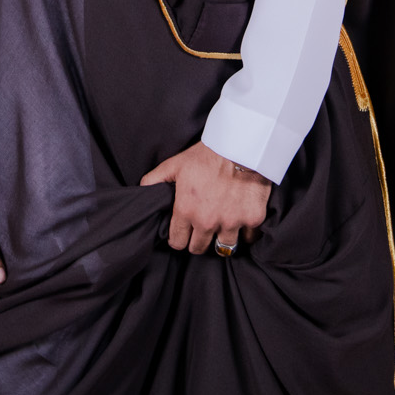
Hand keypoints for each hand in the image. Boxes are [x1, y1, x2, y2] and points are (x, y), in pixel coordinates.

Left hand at [140, 141, 269, 255]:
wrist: (242, 145)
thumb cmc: (207, 154)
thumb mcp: (175, 164)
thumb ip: (155, 180)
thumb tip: (142, 192)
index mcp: (186, 210)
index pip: (177, 243)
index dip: (178, 238)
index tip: (183, 232)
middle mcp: (208, 221)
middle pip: (198, 249)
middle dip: (198, 240)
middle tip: (202, 228)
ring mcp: (232, 222)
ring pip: (224, 247)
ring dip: (222, 238)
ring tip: (222, 226)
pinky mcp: (253, 218)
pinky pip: (249, 236)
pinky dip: (246, 231)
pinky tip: (241, 219)